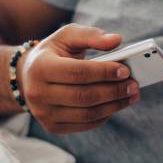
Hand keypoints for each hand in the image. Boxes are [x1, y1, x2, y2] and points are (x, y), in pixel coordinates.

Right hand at [17, 24, 139, 133]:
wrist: (28, 76)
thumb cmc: (53, 53)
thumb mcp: (68, 36)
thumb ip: (91, 35)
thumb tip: (116, 40)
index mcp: (40, 68)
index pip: (78, 73)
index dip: (104, 72)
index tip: (126, 71)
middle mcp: (37, 93)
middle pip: (84, 96)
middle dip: (114, 91)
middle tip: (134, 85)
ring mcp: (43, 113)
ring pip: (87, 114)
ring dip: (114, 106)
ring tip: (132, 96)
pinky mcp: (52, 127)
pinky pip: (85, 125)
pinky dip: (105, 116)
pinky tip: (116, 105)